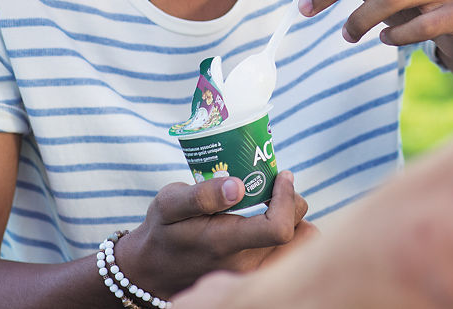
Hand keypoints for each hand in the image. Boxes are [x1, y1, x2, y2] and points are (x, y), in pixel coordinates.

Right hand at [116, 171, 317, 298]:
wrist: (154, 271)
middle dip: (293, 202)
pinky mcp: (256, 276)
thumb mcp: (169, 204)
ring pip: (298, 244)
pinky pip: (290, 254)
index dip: (288, 198)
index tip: (281, 176)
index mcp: (225, 243)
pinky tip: (269, 219)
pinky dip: (290, 233)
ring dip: (294, 218)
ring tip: (274, 202)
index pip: (279, 228)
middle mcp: (245, 264)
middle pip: (297, 233)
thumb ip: (201, 196)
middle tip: (276, 184)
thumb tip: (237, 185)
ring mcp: (252, 274)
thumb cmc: (163, 230)